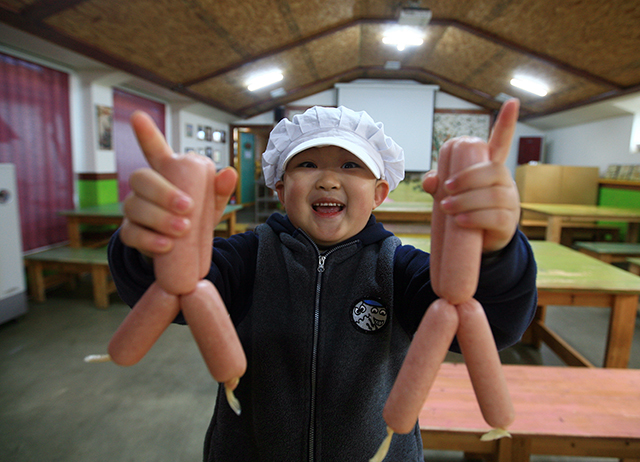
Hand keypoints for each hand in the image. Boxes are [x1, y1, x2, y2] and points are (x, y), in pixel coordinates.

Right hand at [119, 111, 236, 255]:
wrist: (179, 251)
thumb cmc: (194, 219)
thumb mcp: (211, 205)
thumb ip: (220, 189)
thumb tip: (229, 172)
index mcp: (165, 174)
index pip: (154, 150)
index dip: (147, 134)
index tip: (138, 116)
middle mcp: (144, 188)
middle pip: (141, 178)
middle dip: (163, 192)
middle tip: (188, 207)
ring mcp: (134, 210)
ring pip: (135, 207)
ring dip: (159, 218)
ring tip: (183, 229)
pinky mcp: (130, 233)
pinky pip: (132, 234)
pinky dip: (149, 240)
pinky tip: (166, 245)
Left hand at [422, 99, 520, 252]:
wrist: (480, 243)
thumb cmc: (465, 210)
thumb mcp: (450, 195)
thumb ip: (438, 183)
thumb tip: (430, 180)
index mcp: (491, 169)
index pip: (502, 142)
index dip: (507, 122)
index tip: (513, 101)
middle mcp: (504, 182)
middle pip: (493, 172)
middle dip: (468, 178)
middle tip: (446, 189)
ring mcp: (510, 202)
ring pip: (493, 196)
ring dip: (467, 201)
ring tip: (447, 207)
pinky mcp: (508, 223)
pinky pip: (495, 217)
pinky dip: (474, 218)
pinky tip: (460, 221)